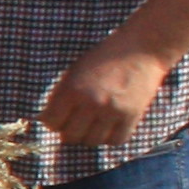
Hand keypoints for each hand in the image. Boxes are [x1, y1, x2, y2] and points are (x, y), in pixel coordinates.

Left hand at [38, 39, 174, 151]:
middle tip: (73, 124)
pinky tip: (108, 128)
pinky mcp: (132, 115)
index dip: (52, 122)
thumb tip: (46, 119)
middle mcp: (91, 103)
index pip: (51, 123)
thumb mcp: (74, 71)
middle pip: (70, 136)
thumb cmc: (104, 56)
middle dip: (68, 132)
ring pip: (92, 141)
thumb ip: (61, 95)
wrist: (142, 47)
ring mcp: (112, 110)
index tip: (57, 119)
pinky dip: (110, 138)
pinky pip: (116, 140)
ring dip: (88, 136)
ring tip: (91, 126)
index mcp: (72, 90)